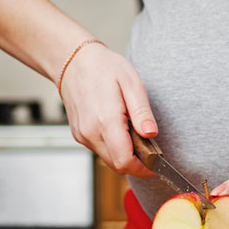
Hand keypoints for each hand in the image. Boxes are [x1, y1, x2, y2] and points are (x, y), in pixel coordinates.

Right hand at [60, 44, 156, 176]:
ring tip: (135, 135)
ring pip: (109, 160)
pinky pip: (100, 151)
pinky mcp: (79, 134)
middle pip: (118, 166)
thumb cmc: (103, 68)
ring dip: (126, 156)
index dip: (144, 168)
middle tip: (150, 150)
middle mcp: (90, 132)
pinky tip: (121, 131)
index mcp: (105, 121)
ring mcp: (82, 135)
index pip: (125, 161)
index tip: (156, 164)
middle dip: (137, 164)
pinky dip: (114, 148)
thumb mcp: (131, 84)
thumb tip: (151, 134)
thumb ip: (142, 112)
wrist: (72, 60)